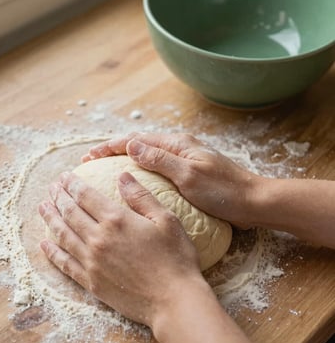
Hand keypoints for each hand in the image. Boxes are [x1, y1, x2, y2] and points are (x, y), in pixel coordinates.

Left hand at [39, 171, 202, 326]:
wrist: (174, 301)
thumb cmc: (175, 258)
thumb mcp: (166, 220)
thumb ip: (141, 197)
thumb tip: (123, 175)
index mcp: (117, 220)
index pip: (86, 196)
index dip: (73, 184)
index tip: (65, 176)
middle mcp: (99, 238)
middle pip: (70, 213)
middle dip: (59, 197)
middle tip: (52, 188)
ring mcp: (92, 262)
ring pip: (63, 235)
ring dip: (50, 219)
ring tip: (42, 207)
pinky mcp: (91, 282)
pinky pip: (65, 263)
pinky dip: (52, 252)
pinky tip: (44, 243)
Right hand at [83, 133, 259, 227]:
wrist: (253, 202)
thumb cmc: (224, 191)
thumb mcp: (189, 175)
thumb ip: (160, 159)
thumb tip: (131, 145)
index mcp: (177, 144)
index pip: (136, 140)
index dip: (110, 147)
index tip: (89, 157)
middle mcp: (178, 148)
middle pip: (139, 145)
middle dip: (113, 152)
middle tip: (90, 163)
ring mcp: (183, 161)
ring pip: (146, 157)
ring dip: (124, 161)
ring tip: (104, 171)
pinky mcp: (187, 174)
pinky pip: (156, 169)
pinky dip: (139, 172)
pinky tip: (133, 184)